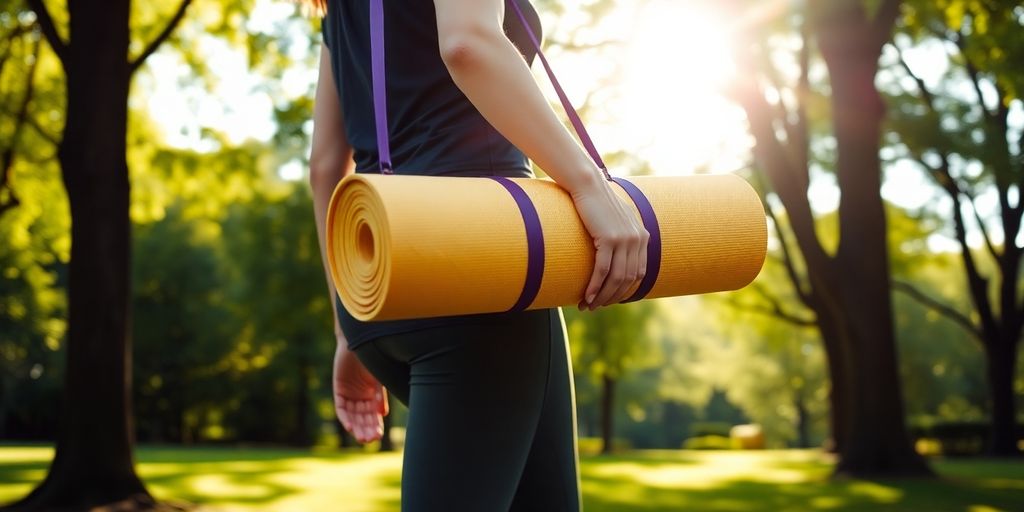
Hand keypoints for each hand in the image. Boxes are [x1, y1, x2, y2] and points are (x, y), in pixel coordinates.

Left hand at [333, 341, 388, 443]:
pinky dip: (345, 417)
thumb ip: (379, 395)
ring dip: (356, 427)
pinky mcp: (339, 390)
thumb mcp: (379, 379)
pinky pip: (341, 408)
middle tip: (369, 440)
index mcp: (374, 395)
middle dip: (366, 429)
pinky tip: (349, 427)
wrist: (359, 340)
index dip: (375, 426)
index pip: (374, 416)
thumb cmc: (373, 357)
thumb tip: (382, 415)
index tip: (378, 436)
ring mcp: (350, 394)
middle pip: (363, 418)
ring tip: (360, 437)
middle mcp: (361, 397)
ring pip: (352, 416)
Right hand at [569, 170, 648, 310]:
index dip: (624, 290)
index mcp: (642, 236)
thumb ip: (622, 234)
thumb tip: (615, 250)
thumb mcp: (616, 219)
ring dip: (602, 296)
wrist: (588, 184)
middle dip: (612, 297)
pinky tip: (587, 296)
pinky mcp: (609, 238)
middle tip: (596, 307)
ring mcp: (625, 239)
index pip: (638, 273)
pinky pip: (603, 269)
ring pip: (616, 277)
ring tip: (589, 305)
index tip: (609, 298)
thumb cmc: (597, 202)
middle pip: (628, 279)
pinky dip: (595, 286)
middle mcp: (637, 239)